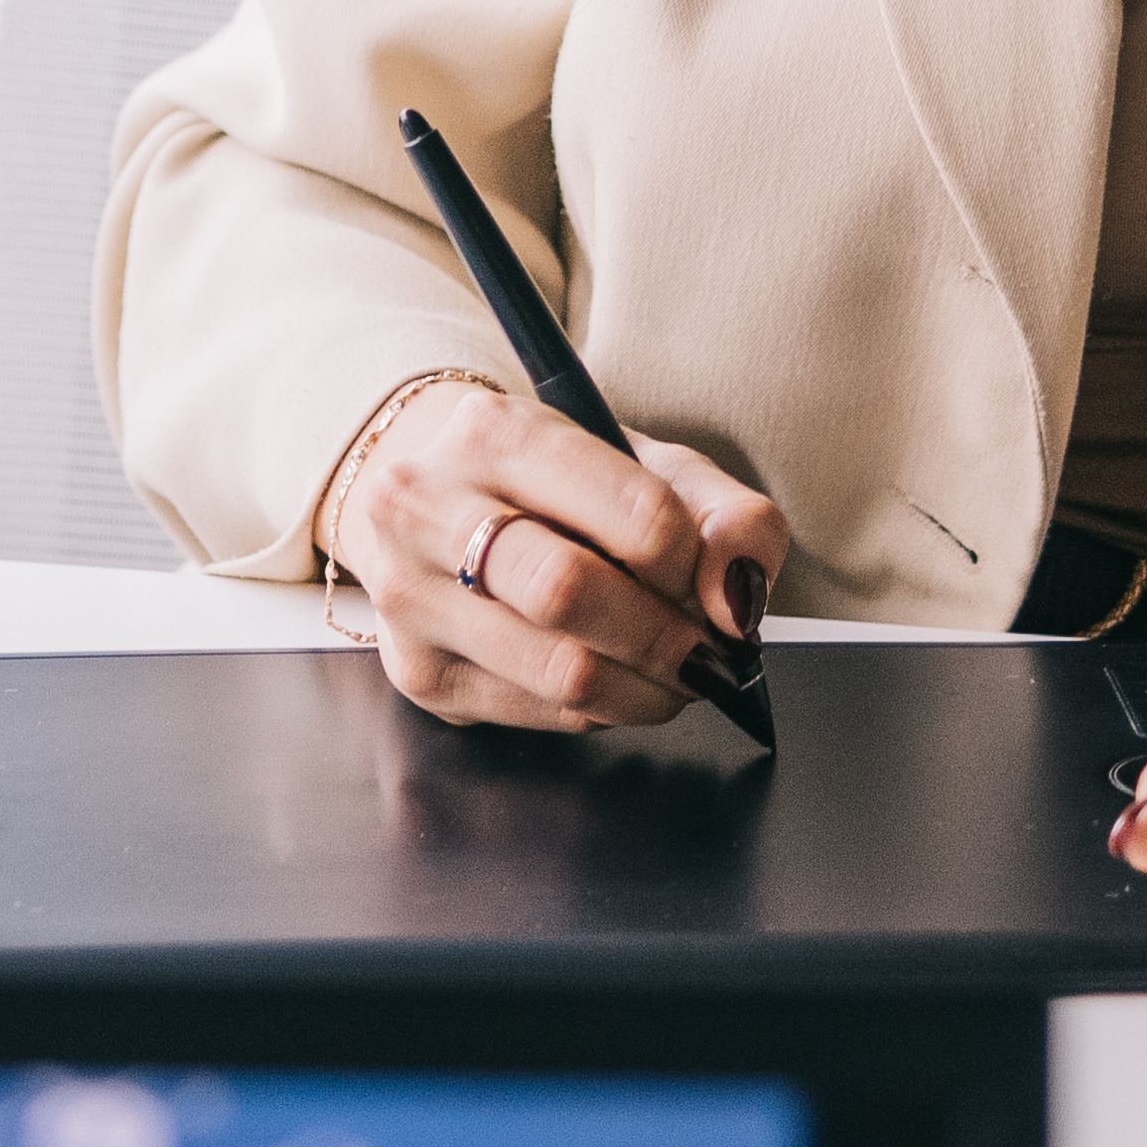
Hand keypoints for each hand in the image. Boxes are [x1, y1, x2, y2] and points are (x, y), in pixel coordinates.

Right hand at [324, 376, 792, 731]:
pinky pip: (540, 714)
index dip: (697, 566)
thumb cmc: (558, 486)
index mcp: (494, 432)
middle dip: (670, 639)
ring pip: (561, 671)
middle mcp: (426, 507)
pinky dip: (602, 710)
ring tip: (676, 673)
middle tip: (711, 654)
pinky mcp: (415, 671)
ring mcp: (408, 596)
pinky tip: (614, 680)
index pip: (636, 514)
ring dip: (648, 689)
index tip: (714, 584)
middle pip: (573, 595)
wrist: (436, 506)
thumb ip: (726, 517)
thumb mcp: (648, 468)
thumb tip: (738, 607)